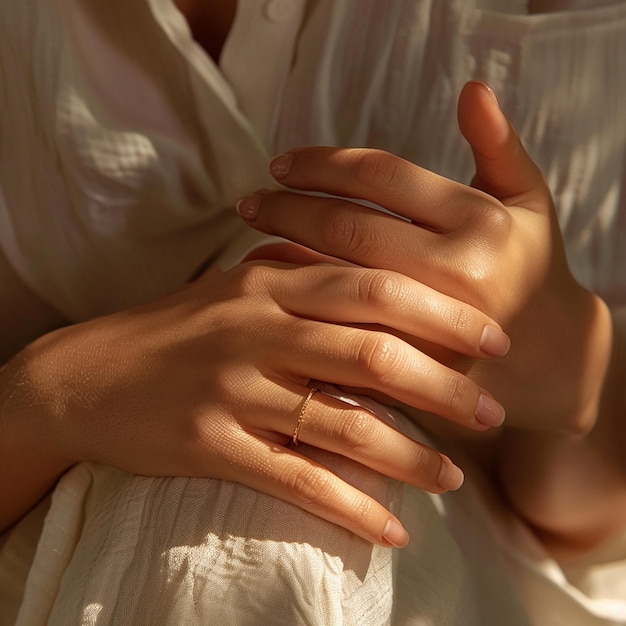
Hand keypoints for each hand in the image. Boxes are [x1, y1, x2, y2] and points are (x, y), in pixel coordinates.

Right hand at [1, 250, 509, 543]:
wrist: (91, 374)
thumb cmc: (177, 328)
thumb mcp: (235, 287)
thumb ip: (299, 276)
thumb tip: (369, 277)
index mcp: (269, 283)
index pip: (372, 288)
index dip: (440, 312)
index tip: (491, 338)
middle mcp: (255, 329)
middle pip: (370, 354)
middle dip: (443, 383)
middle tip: (490, 411)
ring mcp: (232, 388)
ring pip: (340, 425)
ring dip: (408, 455)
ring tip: (453, 475)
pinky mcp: (210, 444)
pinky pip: (295, 480)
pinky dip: (350, 506)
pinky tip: (391, 528)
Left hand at [236, 81, 611, 434]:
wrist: (545, 359)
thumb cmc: (529, 267)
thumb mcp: (528, 203)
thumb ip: (500, 147)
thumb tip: (472, 87)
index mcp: (481, 222)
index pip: (381, 176)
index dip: (322, 163)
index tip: (281, 163)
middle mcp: (457, 272)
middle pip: (348, 226)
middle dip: (288, 206)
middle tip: (247, 200)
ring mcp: (431, 326)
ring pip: (336, 276)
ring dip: (285, 248)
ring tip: (252, 233)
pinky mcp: (410, 365)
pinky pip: (340, 325)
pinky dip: (303, 298)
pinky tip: (274, 281)